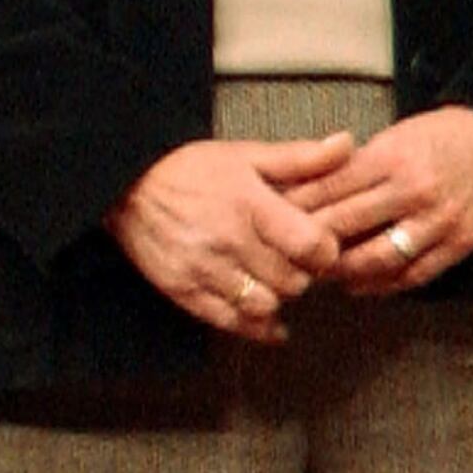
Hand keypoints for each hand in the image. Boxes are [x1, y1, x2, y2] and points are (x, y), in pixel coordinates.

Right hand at [109, 135, 351, 342]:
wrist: (125, 183)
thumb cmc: (191, 168)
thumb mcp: (247, 155)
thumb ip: (300, 158)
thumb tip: (347, 145)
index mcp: (250, 204)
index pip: (311, 246)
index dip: (325, 251)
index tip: (321, 247)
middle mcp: (228, 240)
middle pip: (293, 281)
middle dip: (302, 275)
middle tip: (296, 264)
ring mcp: (203, 269)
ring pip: (264, 305)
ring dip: (277, 298)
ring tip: (274, 282)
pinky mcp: (183, 290)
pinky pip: (231, 322)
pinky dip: (256, 327)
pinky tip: (268, 321)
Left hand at [286, 107, 472, 296]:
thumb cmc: (447, 134)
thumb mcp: (398, 135)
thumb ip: (359, 165)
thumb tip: (310, 190)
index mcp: (392, 158)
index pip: (328, 189)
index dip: (295, 209)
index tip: (271, 221)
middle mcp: (413, 192)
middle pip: (345, 227)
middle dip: (308, 243)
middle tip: (283, 255)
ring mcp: (438, 222)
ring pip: (376, 259)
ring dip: (342, 272)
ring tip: (320, 274)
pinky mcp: (459, 245)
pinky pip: (413, 275)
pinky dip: (382, 286)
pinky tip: (360, 286)